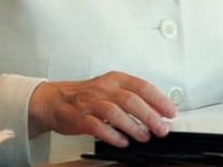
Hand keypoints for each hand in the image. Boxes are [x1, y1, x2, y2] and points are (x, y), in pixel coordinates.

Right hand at [29, 71, 176, 146]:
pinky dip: (113, 135)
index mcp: (113, 80)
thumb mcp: (109, 90)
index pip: (141, 86)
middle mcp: (102, 89)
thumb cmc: (84, 96)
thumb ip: (132, 98)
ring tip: (143, 136)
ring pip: (114, 112)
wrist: (52, 100)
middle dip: (149, 116)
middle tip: (160, 129)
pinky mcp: (79, 118)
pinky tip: (122, 141)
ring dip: (132, 126)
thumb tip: (158, 112)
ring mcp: (89, 103)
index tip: (170, 112)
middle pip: (130, 100)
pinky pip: (98, 127)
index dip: (159, 100)